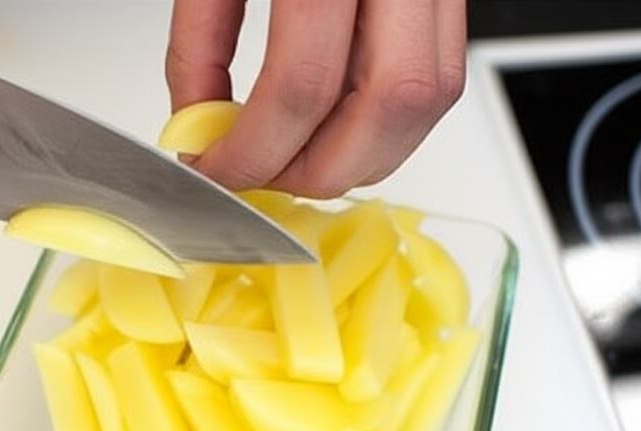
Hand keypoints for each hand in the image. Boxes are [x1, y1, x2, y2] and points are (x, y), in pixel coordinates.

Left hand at [165, 0, 465, 197]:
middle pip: (384, 108)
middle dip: (314, 171)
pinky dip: (391, 124)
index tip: (215, 169)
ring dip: (362, 159)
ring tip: (299, 161)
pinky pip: (442, 77)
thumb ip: (198, 41)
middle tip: (261, 178)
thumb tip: (198, 124)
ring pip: (428, 104)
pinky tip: (341, 127)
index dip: (252, 152)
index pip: (299, 85)